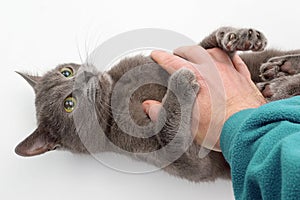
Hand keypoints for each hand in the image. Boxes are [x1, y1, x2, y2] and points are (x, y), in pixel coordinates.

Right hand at [143, 46, 265, 150]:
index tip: (156, 55)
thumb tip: (149, 107)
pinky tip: (227, 61)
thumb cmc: (220, 128)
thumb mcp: (184, 124)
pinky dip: (229, 59)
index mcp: (195, 78)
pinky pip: (235, 61)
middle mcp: (212, 70)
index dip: (161, 57)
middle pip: (193, 51)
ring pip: (215, 52)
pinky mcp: (243, 78)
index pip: (172, 62)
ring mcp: (229, 71)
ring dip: (205, 52)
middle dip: (182, 52)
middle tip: (176, 55)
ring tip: (200, 56)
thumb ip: (163, 114)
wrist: (249, 130)